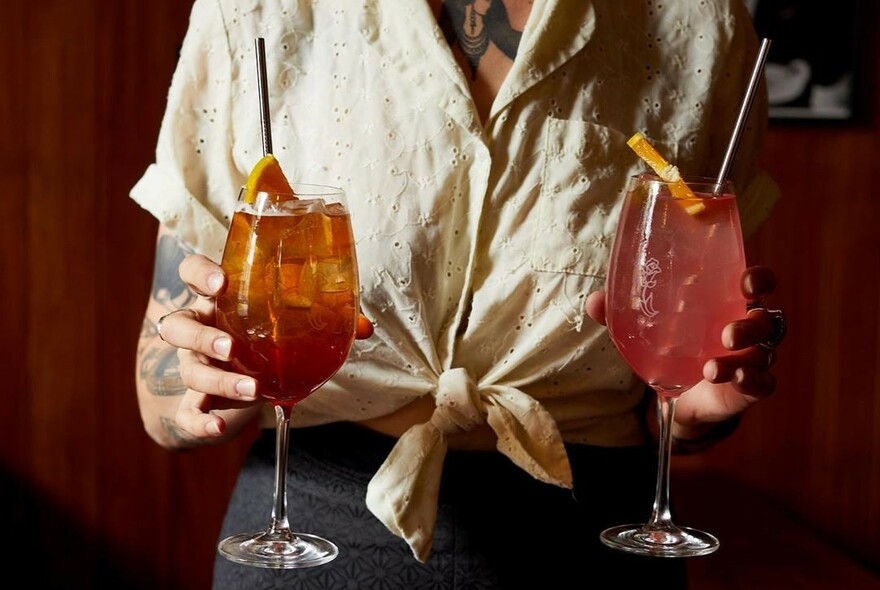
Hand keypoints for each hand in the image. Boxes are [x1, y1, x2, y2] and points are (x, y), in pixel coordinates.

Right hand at [156, 254, 373, 442]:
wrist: (238, 386)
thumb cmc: (264, 342)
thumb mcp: (288, 327)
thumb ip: (324, 320)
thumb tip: (365, 327)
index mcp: (218, 301)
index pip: (192, 273)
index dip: (200, 274)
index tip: (221, 282)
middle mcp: (199, 330)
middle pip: (179, 325)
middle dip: (201, 335)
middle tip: (230, 346)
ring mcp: (194, 365)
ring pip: (190, 370)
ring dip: (219, 380)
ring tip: (251, 389)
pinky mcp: (196, 401)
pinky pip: (187, 414)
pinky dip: (201, 422)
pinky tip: (220, 426)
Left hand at [585, 265, 785, 438]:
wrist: (676, 397)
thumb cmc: (670, 347)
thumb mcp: (645, 330)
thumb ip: (621, 314)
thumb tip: (594, 301)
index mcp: (726, 303)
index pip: (754, 284)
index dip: (757, 278)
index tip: (747, 280)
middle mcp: (746, 328)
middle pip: (765, 319)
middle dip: (751, 324)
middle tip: (728, 333)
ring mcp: (751, 358)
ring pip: (763, 352)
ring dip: (744, 357)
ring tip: (713, 367)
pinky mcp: (748, 388)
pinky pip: (763, 383)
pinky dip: (752, 381)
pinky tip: (736, 380)